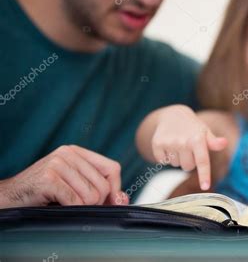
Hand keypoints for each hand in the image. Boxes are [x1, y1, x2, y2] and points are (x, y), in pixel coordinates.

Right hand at [0, 145, 128, 207]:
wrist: (8, 197)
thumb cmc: (42, 193)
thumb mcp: (73, 185)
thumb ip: (99, 188)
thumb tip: (123, 198)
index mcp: (77, 152)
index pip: (112, 168)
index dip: (115, 188)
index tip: (110, 201)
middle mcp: (68, 153)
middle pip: (104, 185)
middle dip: (96, 203)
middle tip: (77, 204)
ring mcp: (58, 164)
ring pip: (91, 195)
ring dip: (81, 207)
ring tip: (64, 204)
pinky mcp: (49, 178)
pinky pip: (75, 201)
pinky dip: (70, 209)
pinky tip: (57, 205)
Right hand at [149, 105, 226, 190]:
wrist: (172, 115)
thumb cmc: (193, 128)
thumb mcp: (205, 132)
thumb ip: (214, 142)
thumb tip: (224, 143)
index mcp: (197, 139)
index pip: (202, 161)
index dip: (204, 175)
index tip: (205, 186)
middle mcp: (183, 141)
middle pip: (188, 167)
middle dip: (189, 161)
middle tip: (188, 148)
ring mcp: (169, 143)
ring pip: (176, 165)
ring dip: (178, 158)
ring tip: (179, 145)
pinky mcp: (157, 144)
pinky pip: (163, 161)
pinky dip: (166, 157)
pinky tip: (169, 145)